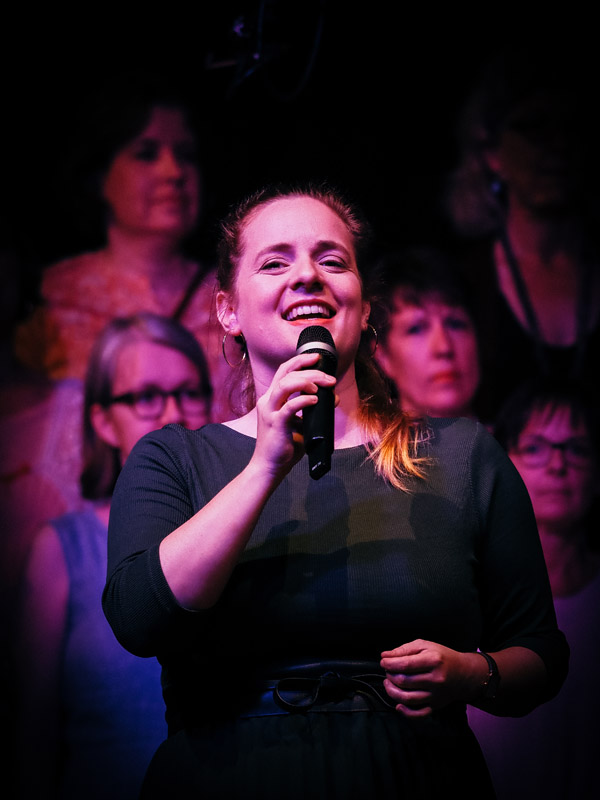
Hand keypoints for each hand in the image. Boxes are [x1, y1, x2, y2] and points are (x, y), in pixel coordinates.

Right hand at [252, 352, 336, 479]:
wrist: (269, 467)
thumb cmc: (285, 445)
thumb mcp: (300, 424)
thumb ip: (312, 410)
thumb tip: (332, 398)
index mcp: (272, 398)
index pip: (284, 371)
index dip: (300, 361)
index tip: (317, 358)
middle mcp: (268, 401)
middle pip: (286, 373)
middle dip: (310, 370)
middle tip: (329, 378)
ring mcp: (270, 412)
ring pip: (285, 385)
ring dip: (306, 382)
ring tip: (321, 388)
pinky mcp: (275, 424)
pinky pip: (289, 407)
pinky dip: (304, 401)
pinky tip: (315, 401)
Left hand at [380, 639, 475, 717]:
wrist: (464, 673)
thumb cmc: (442, 657)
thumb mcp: (425, 645)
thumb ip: (404, 649)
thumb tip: (385, 655)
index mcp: (433, 661)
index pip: (405, 665)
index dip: (389, 664)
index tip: (383, 661)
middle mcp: (435, 679)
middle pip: (404, 681)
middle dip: (390, 675)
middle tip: (387, 671)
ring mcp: (436, 695)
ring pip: (408, 698)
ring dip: (392, 691)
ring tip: (388, 683)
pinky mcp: (436, 705)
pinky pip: (419, 714)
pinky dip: (406, 712)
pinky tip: (398, 705)